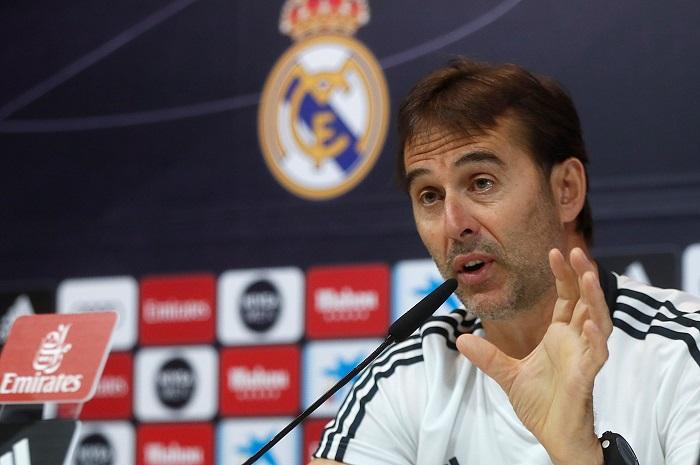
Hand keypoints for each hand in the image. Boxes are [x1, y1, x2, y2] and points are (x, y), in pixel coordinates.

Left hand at [456, 247, 611, 464]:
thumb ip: (487, 355)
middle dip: (581, 276)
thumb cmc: (541, 404)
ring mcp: (584, 358)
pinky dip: (596, 340)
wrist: (552, 435)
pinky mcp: (587, 378)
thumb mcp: (507, 375)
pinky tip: (590, 325)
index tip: (555, 251)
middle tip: (574, 251)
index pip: (565, 298)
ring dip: (594, 299)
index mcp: (560, 337)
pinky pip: (597, 356)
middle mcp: (576, 342)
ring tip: (587, 276)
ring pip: (598, 322)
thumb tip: (462, 338)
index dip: (562, 275)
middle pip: (584, 302)